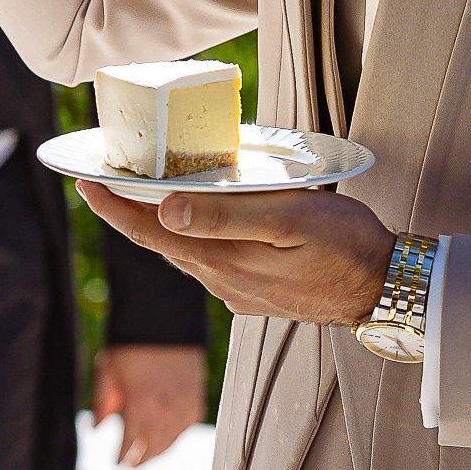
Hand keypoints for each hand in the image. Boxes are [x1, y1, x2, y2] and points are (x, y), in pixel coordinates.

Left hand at [79, 183, 392, 325]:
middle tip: (109, 177)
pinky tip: (205, 217)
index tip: (84, 180)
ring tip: (149, 190)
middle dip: (132, 210)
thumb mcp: (288, 219)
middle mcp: (220, 280)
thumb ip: (226, 216)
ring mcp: (237, 290)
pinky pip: (213, 259)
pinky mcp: (256, 292)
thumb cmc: (344, 246)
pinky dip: (198, 235)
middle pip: (161, 241)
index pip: (149, 232)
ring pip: (186, 250)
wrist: (386, 289)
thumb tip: (164, 213)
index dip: (113, 206)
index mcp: (221, 260)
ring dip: (164, 222)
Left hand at [93, 343, 207, 466]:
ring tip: (147, 455)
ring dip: (158, 451)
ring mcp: (183, 404)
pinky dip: (177, 434)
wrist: (162, 316)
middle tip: (131, 466)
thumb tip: (96, 428)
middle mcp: (163, 410)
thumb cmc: (131, 342)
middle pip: (152, 449)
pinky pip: (188, 425)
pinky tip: (169, 435)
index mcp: (139, 406)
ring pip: (172, 441)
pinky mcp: (196, 395)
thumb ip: (102, 402)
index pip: (129, 445)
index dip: (122, 458)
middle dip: (140, 460)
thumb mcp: (107, 370)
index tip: (116, 464)